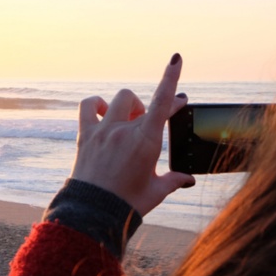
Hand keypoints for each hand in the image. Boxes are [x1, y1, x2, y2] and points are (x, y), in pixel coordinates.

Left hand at [70, 53, 194, 216]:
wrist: (93, 215)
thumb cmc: (128, 204)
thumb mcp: (156, 191)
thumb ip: (175, 180)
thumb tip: (189, 180)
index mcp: (146, 140)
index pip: (163, 102)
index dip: (171, 77)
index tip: (176, 59)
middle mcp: (125, 130)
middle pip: (144, 102)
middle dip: (154, 107)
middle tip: (151, 123)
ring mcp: (104, 130)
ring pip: (119, 99)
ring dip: (129, 105)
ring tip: (129, 120)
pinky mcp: (86, 135)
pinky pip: (88, 106)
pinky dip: (97, 105)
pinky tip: (103, 114)